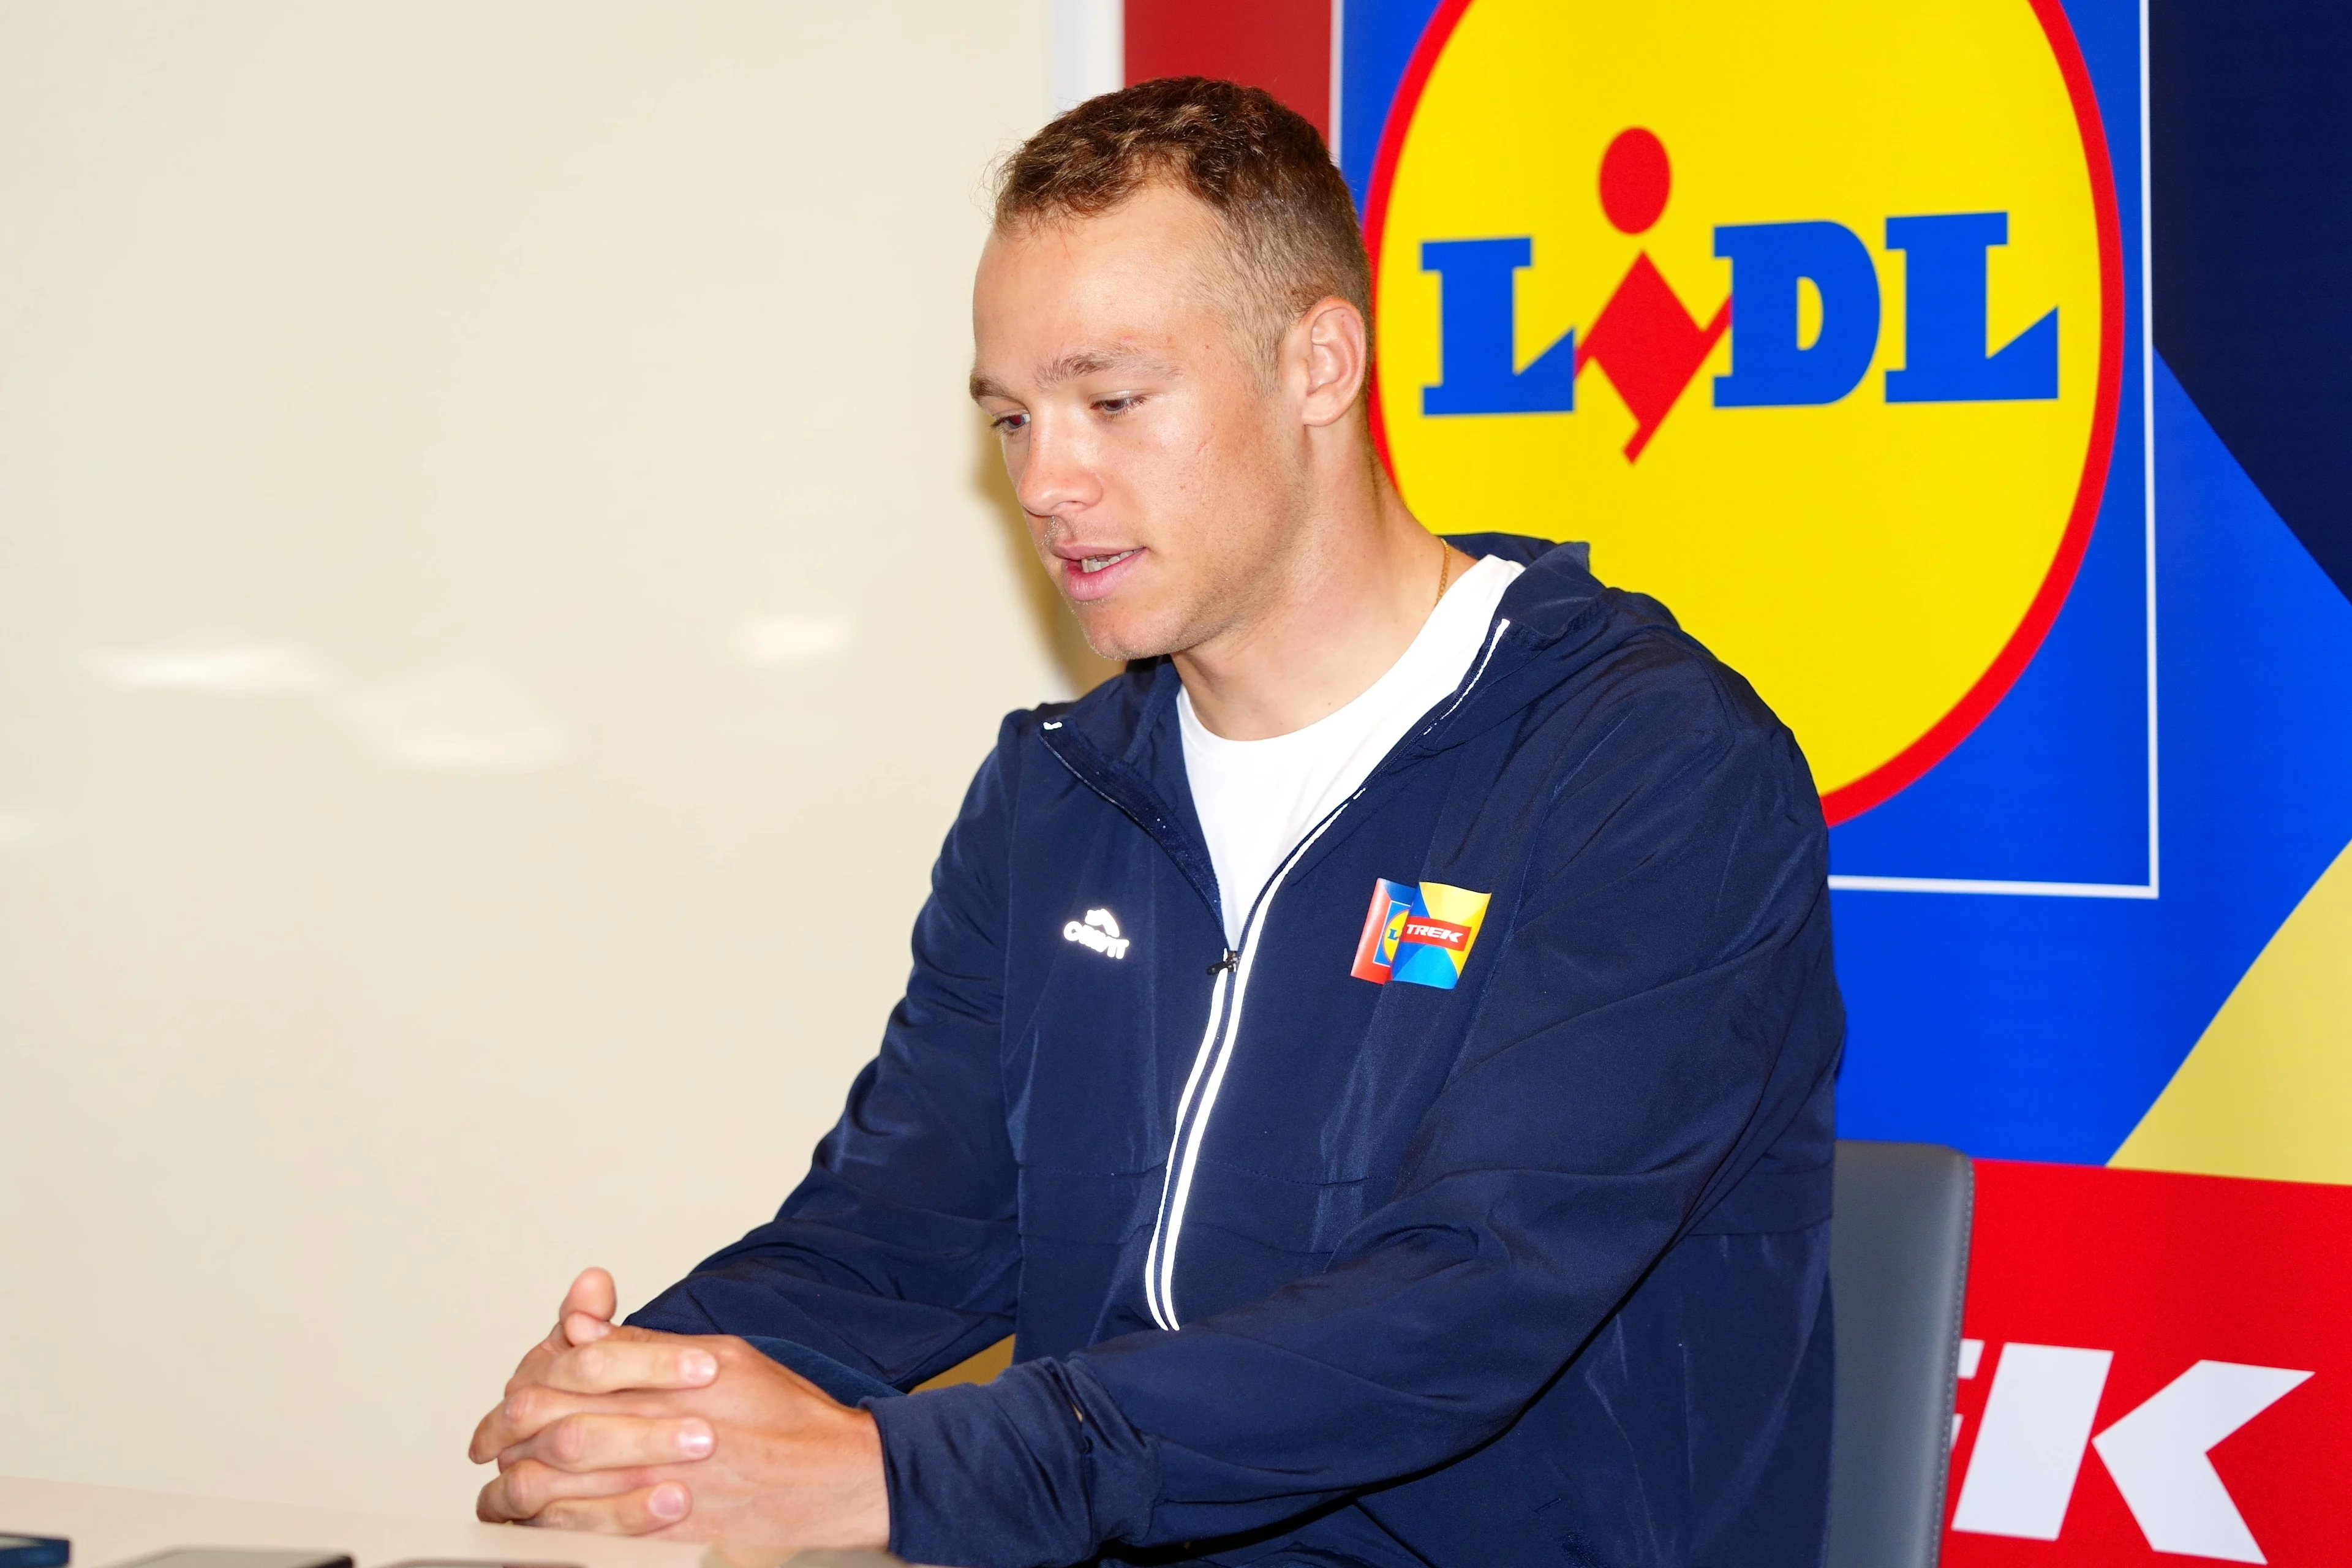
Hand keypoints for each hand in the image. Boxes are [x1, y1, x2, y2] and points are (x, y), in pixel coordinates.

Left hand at [469, 1280, 887, 1549]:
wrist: (834, 1475)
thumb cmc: (785, 1414)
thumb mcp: (723, 1355)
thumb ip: (646, 1347)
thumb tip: (583, 1327)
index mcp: (668, 1383)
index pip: (571, 1371)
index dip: (530, 1375)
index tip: (515, 1386)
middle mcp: (656, 1434)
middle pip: (549, 1427)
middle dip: (505, 1431)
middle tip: (488, 1436)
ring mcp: (655, 1486)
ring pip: (554, 1486)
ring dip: (513, 1484)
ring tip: (498, 1482)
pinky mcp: (661, 1531)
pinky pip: (584, 1531)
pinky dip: (546, 1525)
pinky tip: (530, 1520)